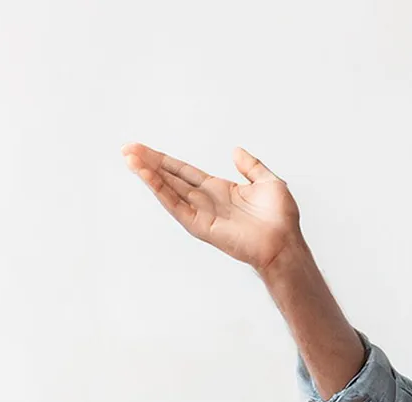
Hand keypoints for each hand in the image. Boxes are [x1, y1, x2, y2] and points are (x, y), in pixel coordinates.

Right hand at [121, 142, 301, 271]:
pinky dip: (159, 190)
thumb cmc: (280, 219)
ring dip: (147, 174)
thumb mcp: (268, 181)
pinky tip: (146, 176)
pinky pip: (175, 205)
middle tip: (127, 148)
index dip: (164, 160)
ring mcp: (200, 213)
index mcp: (218, 189)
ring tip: (129, 158)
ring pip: (168, 189)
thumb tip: (236, 150)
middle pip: (170, 178)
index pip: (184, 171)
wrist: (284, 242)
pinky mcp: (199, 225)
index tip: (143, 149)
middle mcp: (205, 200)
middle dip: (148, 163)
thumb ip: (251, 166)